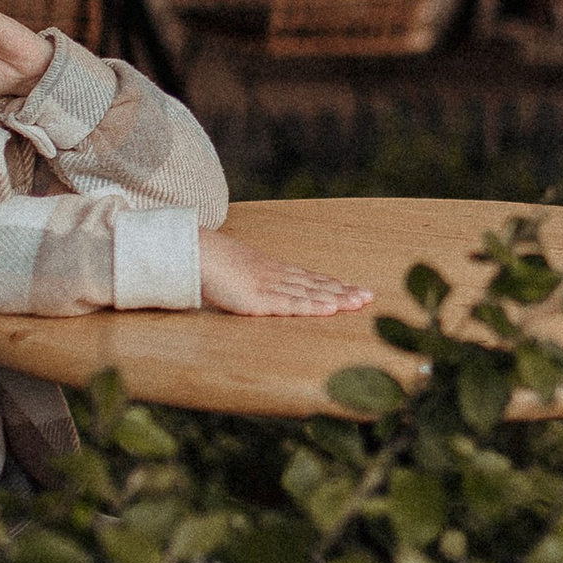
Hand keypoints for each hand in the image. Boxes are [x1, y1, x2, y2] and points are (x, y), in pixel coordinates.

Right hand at [199, 231, 374, 318]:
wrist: (193, 253)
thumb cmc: (209, 264)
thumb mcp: (236, 273)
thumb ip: (249, 282)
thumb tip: (250, 289)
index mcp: (271, 270)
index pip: (308, 278)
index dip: (332, 284)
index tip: (353, 289)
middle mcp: (276, 276)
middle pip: (316, 284)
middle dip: (343, 291)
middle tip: (369, 296)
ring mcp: (270, 286)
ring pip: (311, 293)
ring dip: (337, 298)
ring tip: (360, 302)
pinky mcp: (259, 299)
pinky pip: (291, 304)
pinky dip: (313, 307)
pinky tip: (331, 309)